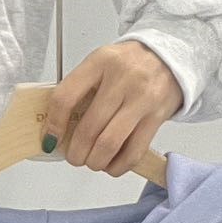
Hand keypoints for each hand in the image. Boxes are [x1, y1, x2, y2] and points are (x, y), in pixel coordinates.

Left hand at [39, 41, 182, 174]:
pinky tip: (111, 164)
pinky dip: (118, 165)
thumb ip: (81, 89)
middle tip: (74, 157)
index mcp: (99, 62)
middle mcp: (122, 79)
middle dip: (76, 152)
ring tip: (91, 162)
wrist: (170, 56)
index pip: (66, 98)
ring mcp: (142, 98)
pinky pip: (134, 151)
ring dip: (95, 161)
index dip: (54, 125)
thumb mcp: (101, 64)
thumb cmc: (129, 64)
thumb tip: (58, 128)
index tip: (50, 140)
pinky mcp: (157, 116)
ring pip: (109, 143)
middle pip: (89, 128)